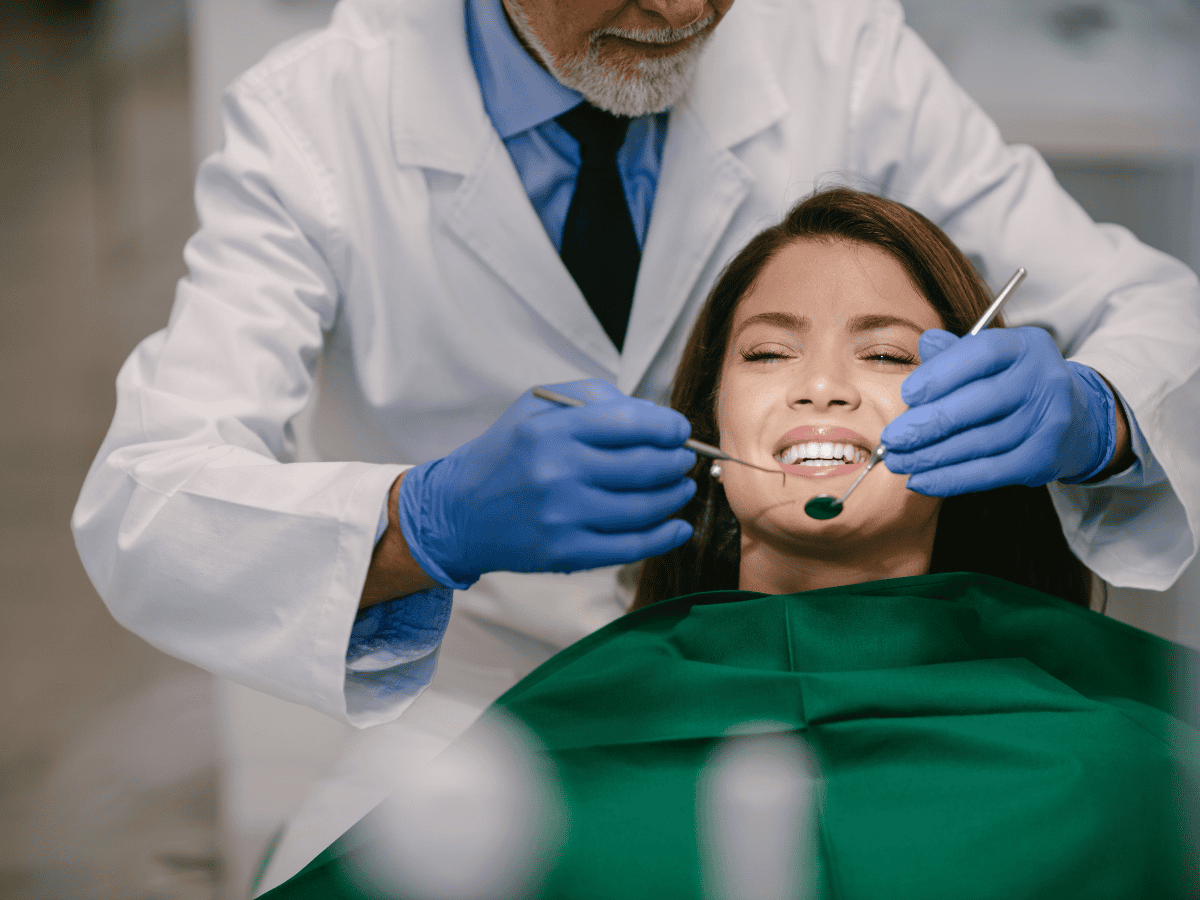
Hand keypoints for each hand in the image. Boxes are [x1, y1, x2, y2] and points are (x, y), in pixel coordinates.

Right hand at [396, 379, 696, 588]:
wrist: (457, 513)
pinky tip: (677, 527)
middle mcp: (558, 473)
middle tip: (683, 461)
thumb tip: (654, 416)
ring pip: (645, 508)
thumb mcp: (536, 408)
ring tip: (680, 488)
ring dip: (675, 496)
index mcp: (552, 431)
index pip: (631, 423)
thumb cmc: (506, 454)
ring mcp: (563, 517)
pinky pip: (631, 547)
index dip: (668, 427)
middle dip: (677, 462)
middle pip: (646, 466)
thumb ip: (594, 399)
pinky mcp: (566, 554)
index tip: (679, 431)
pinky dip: (664, 537)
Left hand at [880, 328, 1116, 495]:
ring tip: (898, 461)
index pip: (981, 353)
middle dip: (928, 423)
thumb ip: (955, 353)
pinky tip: (920, 481)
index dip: (941, 374)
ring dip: (932, 456)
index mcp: (1025, 346)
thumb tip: (925, 343)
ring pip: (980, 442)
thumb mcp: (990, 359)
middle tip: (891, 438)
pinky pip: (990, 472)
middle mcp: (1043, 379)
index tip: (907, 394)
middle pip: (979, 403)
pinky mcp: (1044, 457)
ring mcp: (1048, 420)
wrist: (1074, 418)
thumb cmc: (1013, 383)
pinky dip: (950, 479)